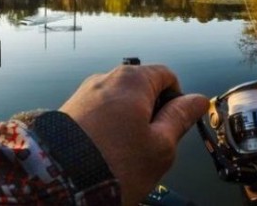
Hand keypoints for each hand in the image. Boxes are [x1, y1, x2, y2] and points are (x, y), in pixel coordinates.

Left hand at [60, 64, 208, 204]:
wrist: (58, 181)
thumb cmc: (117, 164)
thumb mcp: (160, 146)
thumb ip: (181, 118)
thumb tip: (199, 100)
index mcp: (133, 79)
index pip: (167, 76)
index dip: (177, 100)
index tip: (175, 127)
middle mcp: (106, 77)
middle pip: (142, 88)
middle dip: (151, 113)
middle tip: (150, 146)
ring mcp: (84, 93)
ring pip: (120, 102)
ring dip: (129, 123)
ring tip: (124, 154)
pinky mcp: (68, 109)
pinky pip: (98, 112)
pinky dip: (107, 128)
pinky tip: (105, 152)